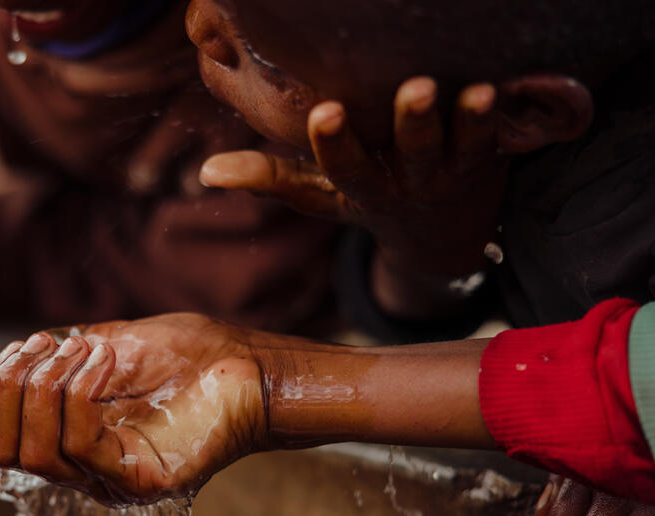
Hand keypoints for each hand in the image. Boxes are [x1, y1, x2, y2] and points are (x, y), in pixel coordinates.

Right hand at [0, 313, 267, 504]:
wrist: (244, 364)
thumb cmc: (181, 358)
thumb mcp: (92, 352)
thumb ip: (37, 374)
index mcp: (66, 442)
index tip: (27, 344)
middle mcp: (82, 470)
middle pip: (2, 453)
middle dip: (7, 391)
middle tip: (42, 346)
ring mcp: (110, 480)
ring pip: (36, 455)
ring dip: (45, 389)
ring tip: (81, 348)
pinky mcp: (140, 482)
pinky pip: (82, 448)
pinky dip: (80, 396)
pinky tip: (102, 360)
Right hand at [200, 77, 508, 315]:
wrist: (440, 236)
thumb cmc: (366, 197)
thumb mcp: (319, 197)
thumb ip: (269, 180)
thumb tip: (206, 171)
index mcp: (363, 190)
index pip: (343, 169)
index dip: (334, 144)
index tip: (324, 113)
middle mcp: (409, 184)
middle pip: (413, 156)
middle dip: (413, 124)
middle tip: (415, 90)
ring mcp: (451, 173)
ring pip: (462, 146)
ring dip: (468, 119)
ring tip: (472, 90)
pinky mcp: (488, 159)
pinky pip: (500, 136)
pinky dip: (505, 114)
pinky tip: (505, 83)